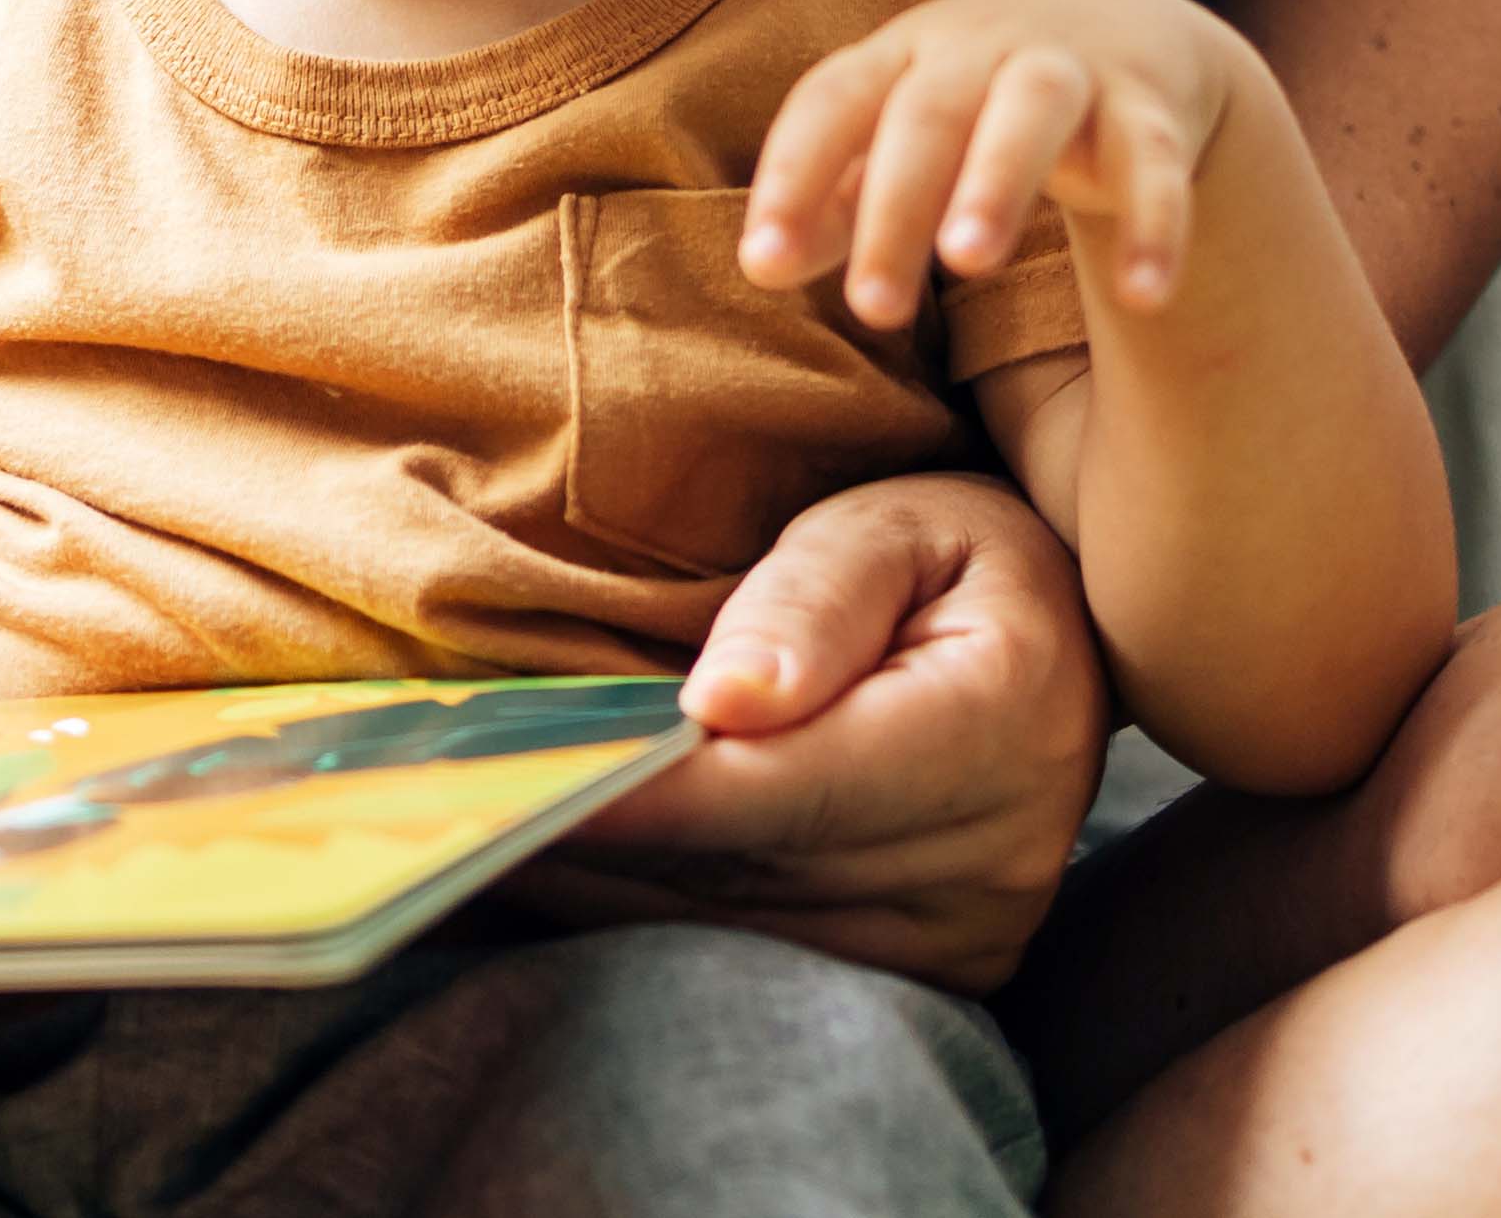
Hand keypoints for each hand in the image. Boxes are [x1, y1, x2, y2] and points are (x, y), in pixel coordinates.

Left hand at [504, 470, 1109, 994]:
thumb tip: (726, 700)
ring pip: (738, 936)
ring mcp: (964, 939)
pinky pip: (760, 965)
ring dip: (602, 898)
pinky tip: (551, 884)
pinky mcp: (930, 978)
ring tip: (467, 848)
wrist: (1063, 643)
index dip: (638, 795)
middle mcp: (991, 859)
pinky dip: (653, 924)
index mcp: (1000, 723)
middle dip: (589, 846)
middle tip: (438, 820)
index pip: (779, 784)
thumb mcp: (896, 522)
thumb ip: (813, 597)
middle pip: (745, 874)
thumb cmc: (956, 553)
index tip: (510, 789)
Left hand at [741, 0, 1255, 331]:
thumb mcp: (898, 132)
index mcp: (902, 53)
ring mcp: (1069, 68)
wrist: (1121, 27)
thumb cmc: (973, 99)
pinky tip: (1143, 296)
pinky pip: (1153, 161)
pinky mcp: (1150, 105)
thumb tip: (763, 269)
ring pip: (1032, 109)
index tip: (763, 266)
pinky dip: (1153, 223)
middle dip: (898, 203)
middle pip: (929, 113)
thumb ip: (834, 198)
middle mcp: (980, 47)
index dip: (794, 175)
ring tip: (970, 263)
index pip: (833, 101)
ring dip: (998, 178)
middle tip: (874, 310)